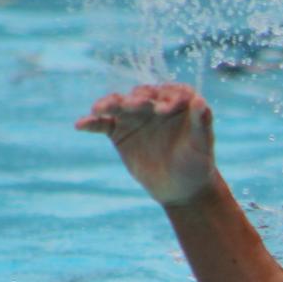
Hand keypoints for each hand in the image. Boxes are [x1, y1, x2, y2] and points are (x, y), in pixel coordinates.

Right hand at [76, 83, 216, 204]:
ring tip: (100, 108)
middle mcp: (154, 103)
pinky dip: (91, 123)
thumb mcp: (201, 145)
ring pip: (119, 105)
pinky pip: (102, 124)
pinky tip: (80, 125)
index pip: (171, 93)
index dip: (167, 98)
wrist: (180, 188)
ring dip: (109, 104)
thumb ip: (202, 123)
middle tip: (132, 105)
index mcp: (178, 102)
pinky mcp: (118, 131)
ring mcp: (135, 116)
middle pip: (142, 96)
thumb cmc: (196, 164)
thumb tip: (201, 101)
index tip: (164, 110)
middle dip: (136, 100)